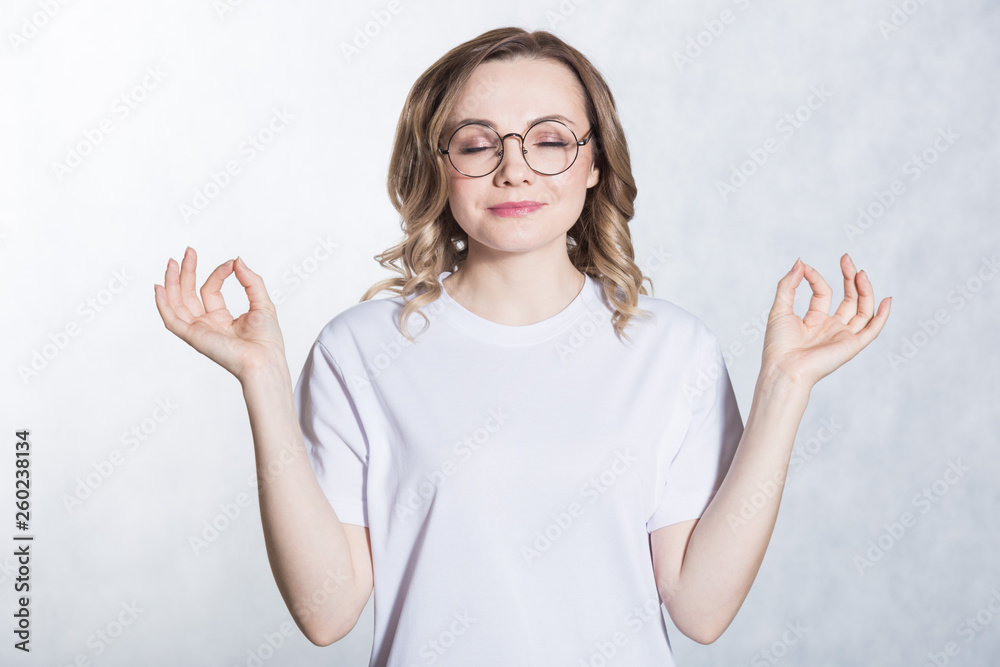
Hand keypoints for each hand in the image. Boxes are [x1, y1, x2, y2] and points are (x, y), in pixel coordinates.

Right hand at [153, 247, 285, 381]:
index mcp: (222, 318)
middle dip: (187, 272)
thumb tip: (238, 260)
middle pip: (189, 294)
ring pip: (178, 303)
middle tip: (188, 252)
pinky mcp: (193, 337)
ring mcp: (199, 330)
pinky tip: (159, 288)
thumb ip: (251, 281)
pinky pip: (171, 320)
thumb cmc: (267, 340)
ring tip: (173, 262)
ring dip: (173, 282)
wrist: (265, 359)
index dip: (219, 274)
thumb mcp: (262, 302)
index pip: (211, 290)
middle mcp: (207, 324)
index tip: (231, 264)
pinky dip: (163, 304)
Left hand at [761, 253, 890, 387]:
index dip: (815, 278)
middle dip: (849, 278)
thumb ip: (788, 285)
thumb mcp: (779, 309)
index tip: (805, 268)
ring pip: (863, 310)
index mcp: (813, 321)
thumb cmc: (778, 345)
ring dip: (864, 290)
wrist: (783, 368)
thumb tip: (800, 262)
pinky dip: (882, 316)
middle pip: (849, 299)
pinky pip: (872, 330)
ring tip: (860, 272)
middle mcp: (831, 328)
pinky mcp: (852, 345)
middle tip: (846, 258)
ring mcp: (843, 336)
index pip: (823, 293)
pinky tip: (886, 299)